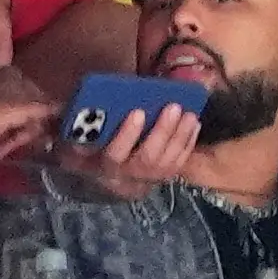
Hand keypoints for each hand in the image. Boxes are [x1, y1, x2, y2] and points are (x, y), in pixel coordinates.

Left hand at [0, 68, 56, 151]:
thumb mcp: (14, 110)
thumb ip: (41, 108)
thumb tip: (67, 107)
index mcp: (19, 79)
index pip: (45, 103)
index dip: (44, 124)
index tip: (44, 142)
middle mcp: (11, 85)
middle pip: (32, 114)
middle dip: (25, 134)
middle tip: (12, 148)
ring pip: (18, 123)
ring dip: (12, 140)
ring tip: (0, 152)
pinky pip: (4, 127)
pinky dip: (2, 139)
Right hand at [56, 100, 201, 189]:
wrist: (112, 171)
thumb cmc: (98, 143)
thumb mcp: (83, 136)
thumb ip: (83, 122)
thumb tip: (83, 101)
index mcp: (104, 162)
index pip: (115, 153)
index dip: (127, 134)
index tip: (138, 112)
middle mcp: (127, 174)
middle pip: (147, 158)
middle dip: (162, 131)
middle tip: (173, 107)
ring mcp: (148, 177)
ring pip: (166, 161)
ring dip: (180, 136)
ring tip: (188, 113)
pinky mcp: (164, 175)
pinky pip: (179, 162)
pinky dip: (188, 143)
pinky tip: (194, 123)